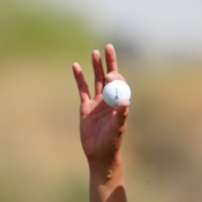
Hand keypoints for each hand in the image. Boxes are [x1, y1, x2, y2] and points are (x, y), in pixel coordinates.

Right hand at [71, 44, 129, 167]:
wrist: (99, 154)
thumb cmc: (111, 142)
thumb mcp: (117, 128)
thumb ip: (121, 114)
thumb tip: (125, 101)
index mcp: (118, 102)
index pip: (118, 84)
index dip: (114, 77)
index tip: (110, 75)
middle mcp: (109, 100)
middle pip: (109, 76)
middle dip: (108, 62)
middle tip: (108, 47)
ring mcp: (97, 102)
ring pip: (96, 80)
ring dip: (96, 67)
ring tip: (94, 52)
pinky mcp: (85, 107)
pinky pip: (82, 89)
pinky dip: (79, 78)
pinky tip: (76, 66)